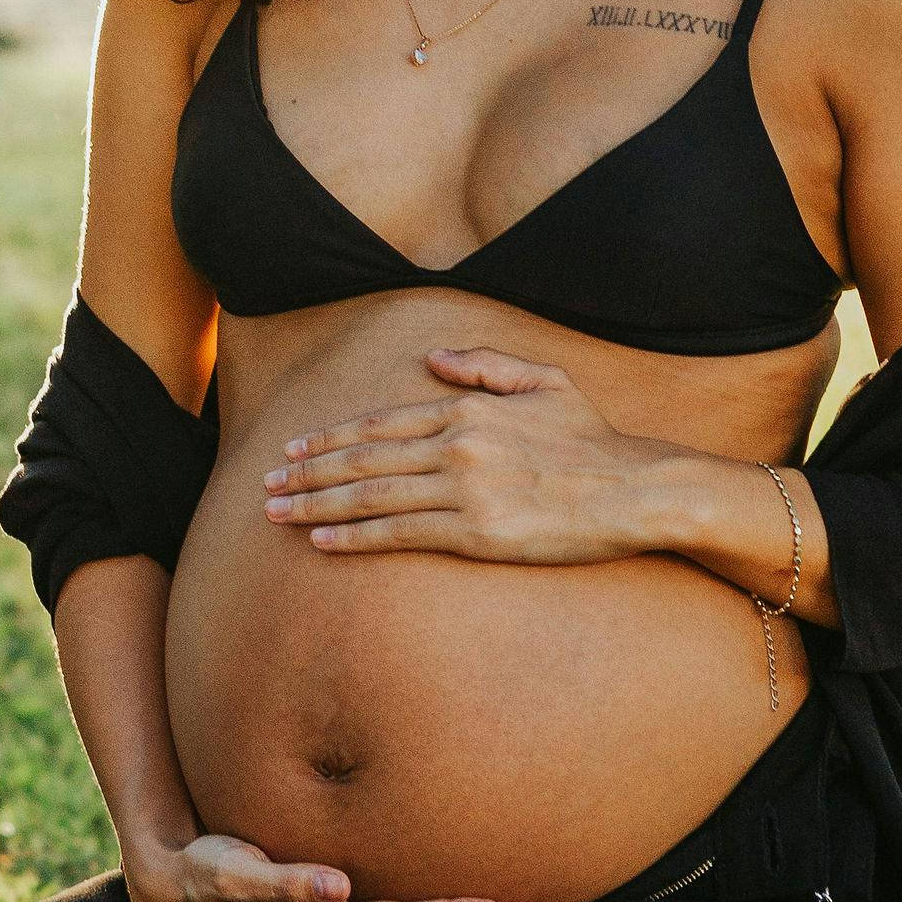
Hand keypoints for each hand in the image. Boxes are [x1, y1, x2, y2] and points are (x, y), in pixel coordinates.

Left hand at [262, 345, 672, 562]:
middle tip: (265, 485)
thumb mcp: (547, 381)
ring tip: (276, 514)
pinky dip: (354, 537)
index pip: (380, 424)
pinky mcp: (476, 532)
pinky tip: (321, 542)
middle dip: (306, 473)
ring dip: (315, 505)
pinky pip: (399, 534)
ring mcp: (464, 489)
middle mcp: (456, 444)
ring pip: (370, 497)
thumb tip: (432, 359)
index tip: (293, 449)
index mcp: (468, 409)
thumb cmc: (595, 441)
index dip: (330, 438)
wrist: (637, 489)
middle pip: (362, 460)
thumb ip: (486, 366)